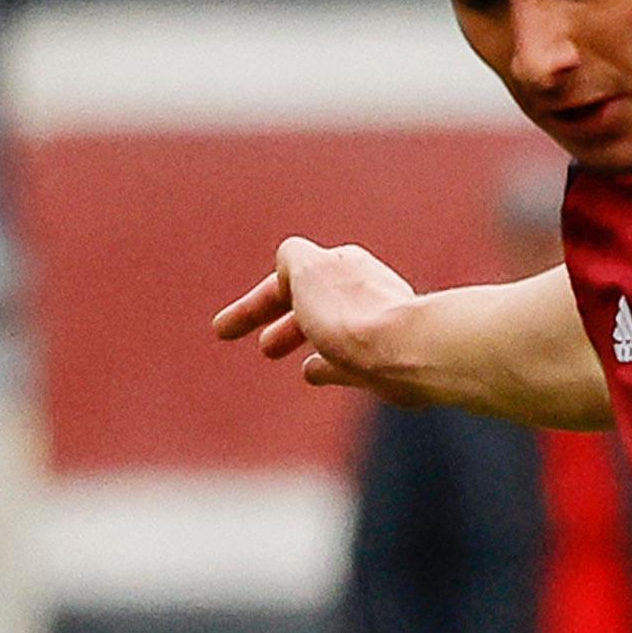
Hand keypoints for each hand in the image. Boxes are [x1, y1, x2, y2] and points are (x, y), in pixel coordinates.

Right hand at [213, 236, 428, 397]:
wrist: (409, 352)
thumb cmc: (353, 313)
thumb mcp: (307, 270)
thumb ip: (292, 259)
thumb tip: (291, 263)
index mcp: (339, 264)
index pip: (286, 279)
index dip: (251, 306)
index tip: (221, 332)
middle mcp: (362, 289)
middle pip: (310, 303)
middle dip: (279, 319)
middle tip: (258, 345)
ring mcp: (377, 325)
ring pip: (330, 329)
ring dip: (300, 336)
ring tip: (274, 353)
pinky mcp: (389, 359)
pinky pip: (350, 359)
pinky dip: (327, 363)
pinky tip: (312, 373)